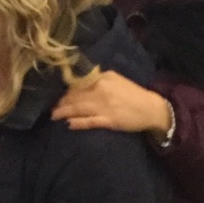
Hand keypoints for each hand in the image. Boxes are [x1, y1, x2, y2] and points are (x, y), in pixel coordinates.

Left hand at [52, 71, 172, 140]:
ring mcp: (104, 106)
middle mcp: (101, 90)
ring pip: (78, 108)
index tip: (58, 96)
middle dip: (62, 103)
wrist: (151, 108)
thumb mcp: (115, 79)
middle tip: (52, 108)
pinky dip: (77, 123)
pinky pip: (89, 121)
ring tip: (54, 116)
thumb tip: (80, 82)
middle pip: (75, 96)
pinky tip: (68, 124)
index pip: (78, 84)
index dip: (66, 91)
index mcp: (102, 78)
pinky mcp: (109, 120)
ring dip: (64, 112)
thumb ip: (98, 79)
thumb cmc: (132, 94)